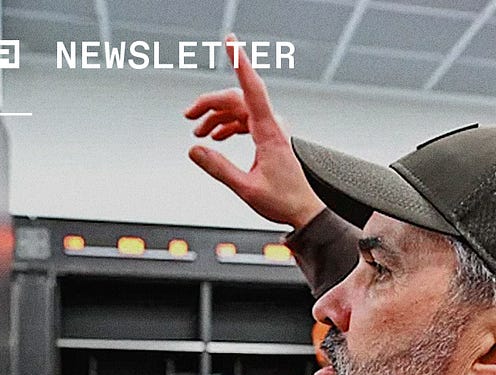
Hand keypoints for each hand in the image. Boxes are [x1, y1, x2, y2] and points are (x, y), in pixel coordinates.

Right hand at [185, 35, 324, 228]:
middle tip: (188, 116)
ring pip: (239, 109)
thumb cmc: (284, 201)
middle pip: (236, 99)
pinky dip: (228, 125)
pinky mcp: (271, 137)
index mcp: (269, 132)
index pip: (252, 89)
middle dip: (209, 104)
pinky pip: (246, 121)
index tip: (230, 42)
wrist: (306, 210)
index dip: (240, 62)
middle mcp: (272, 125)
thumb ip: (218, 168)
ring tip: (198, 131)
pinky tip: (216, 137)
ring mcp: (272, 129)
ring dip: (217, 116)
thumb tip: (194, 149)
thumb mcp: (246, 189)